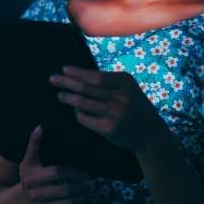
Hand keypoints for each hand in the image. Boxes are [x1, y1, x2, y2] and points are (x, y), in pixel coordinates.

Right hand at [19, 125, 92, 203]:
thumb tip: (40, 127)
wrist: (21, 202)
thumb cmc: (29, 176)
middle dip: (80, 183)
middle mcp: (35, 192)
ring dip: (82, 194)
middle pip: (64, 187)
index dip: (72, 172)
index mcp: (31, 176)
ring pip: (67, 201)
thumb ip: (34, 144)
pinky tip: (84, 197)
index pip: (56, 172)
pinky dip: (78, 203)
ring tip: (90, 187)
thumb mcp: (28, 160)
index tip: (84, 171)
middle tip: (90, 179)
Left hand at [49, 66, 167, 152]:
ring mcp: (114, 114)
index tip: (64, 69)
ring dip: (68, 98)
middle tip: (52, 79)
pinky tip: (75, 110)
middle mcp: (120, 97)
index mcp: (125, 82)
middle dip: (67, 83)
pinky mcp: (109, 129)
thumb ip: (110, 82)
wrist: (150, 133)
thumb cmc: (135, 106)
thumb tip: (80, 75)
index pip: (95, 76)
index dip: (78, 73)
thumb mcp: (129, 88)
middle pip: (86, 88)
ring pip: (83, 103)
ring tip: (60, 95)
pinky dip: (78, 113)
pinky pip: (85, 119)